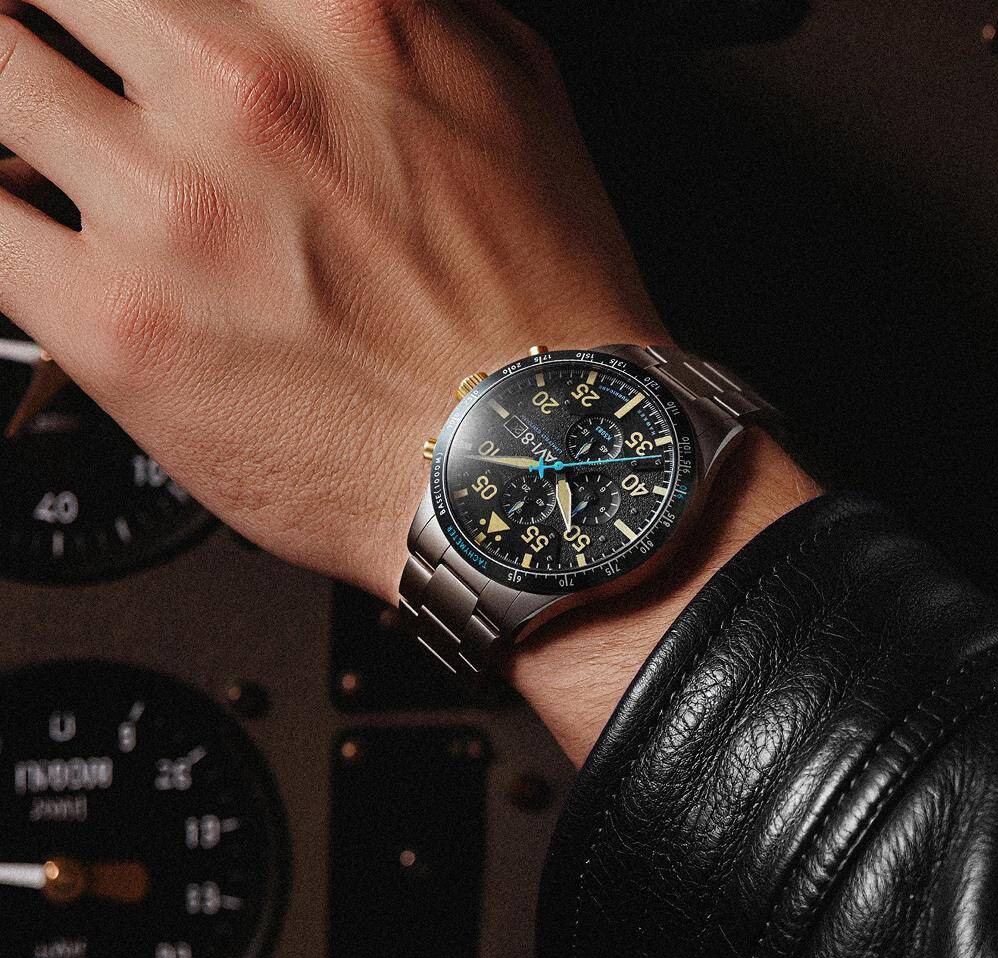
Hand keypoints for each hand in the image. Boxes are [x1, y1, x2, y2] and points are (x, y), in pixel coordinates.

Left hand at [0, 0, 662, 598]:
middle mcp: (239, 92)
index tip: (117, 20)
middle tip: (62, 57)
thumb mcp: (508, 93)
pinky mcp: (113, 330)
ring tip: (46, 147)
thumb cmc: (532, 303)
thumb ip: (404, 8)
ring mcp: (166, 208)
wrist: (524, 460)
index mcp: (340, 13)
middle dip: (47, 22)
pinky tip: (28, 219)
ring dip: (11, 104)